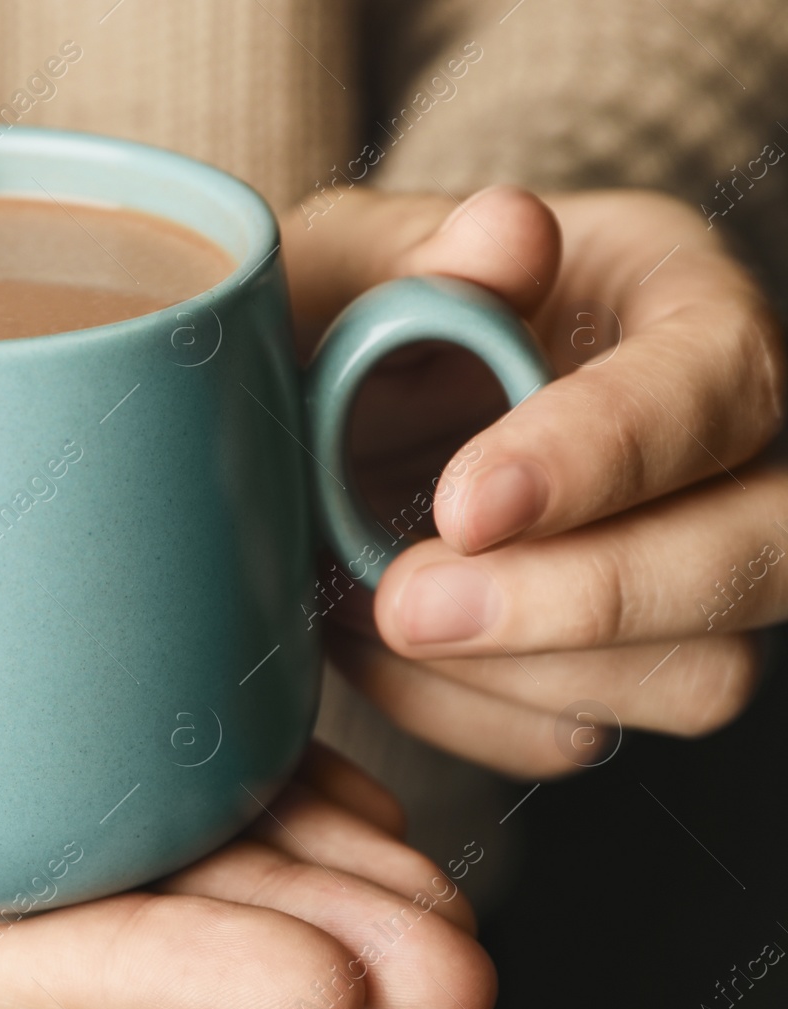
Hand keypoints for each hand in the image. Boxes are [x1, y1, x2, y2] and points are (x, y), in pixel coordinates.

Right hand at [0, 357, 494, 1008]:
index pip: (13, 959)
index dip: (169, 980)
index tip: (325, 991)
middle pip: (123, 894)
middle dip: (297, 935)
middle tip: (459, 964)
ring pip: (151, 794)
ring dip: (309, 834)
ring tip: (449, 873)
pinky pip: (117, 664)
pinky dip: (231, 695)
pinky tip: (337, 712)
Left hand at [283, 186, 784, 774]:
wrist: (310, 410)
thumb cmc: (340, 312)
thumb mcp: (347, 261)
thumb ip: (415, 252)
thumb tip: (510, 231)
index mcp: (672, 300)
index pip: (713, 382)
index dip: (603, 454)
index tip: (463, 507)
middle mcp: (718, 443)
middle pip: (763, 554)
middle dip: (584, 601)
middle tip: (405, 602)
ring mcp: (685, 562)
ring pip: (699, 675)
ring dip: (519, 677)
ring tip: (368, 612)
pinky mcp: (619, 659)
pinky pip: (586, 733)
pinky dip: (468, 716)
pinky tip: (376, 651)